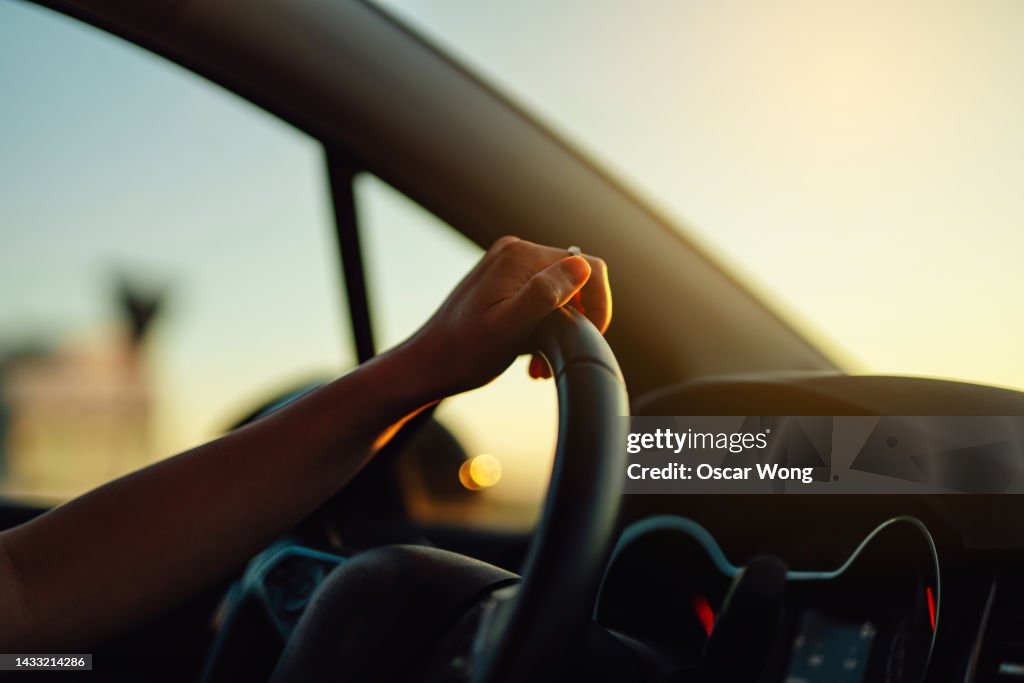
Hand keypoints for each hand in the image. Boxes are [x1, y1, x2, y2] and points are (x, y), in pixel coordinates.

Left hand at [402, 236, 610, 397]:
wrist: (427, 366)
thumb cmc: (463, 354)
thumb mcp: (508, 329)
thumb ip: (544, 295)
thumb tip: (582, 267)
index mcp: (520, 257)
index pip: (588, 268)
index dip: (599, 305)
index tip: (589, 338)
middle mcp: (515, 252)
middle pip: (575, 280)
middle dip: (575, 321)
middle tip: (551, 358)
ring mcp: (508, 266)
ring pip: (560, 292)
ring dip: (559, 328)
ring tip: (536, 363)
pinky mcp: (503, 282)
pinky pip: (541, 298)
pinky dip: (543, 326)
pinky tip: (529, 354)